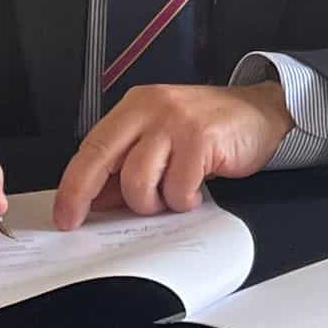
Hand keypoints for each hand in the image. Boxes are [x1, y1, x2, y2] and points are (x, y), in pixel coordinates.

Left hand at [52, 81, 294, 229]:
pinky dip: (184, 199)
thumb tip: (97, 199)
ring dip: (154, 201)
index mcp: (136, 106)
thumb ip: (130, 163)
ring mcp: (176, 121)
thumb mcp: (163, 138)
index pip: (92, 146)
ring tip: (172, 194)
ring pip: (139, 181)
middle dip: (87, 197)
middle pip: (103, 159)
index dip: (74, 185)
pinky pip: (177, 188)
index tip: (65, 212)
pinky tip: (195, 189)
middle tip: (87, 221)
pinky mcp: (201, 138)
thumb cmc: (211, 128)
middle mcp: (152, 108)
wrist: (262, 112)